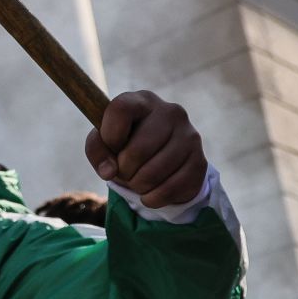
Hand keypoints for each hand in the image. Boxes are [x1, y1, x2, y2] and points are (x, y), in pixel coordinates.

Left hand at [84, 91, 207, 207]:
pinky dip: (153, 198)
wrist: (159, 159)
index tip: (112, 146)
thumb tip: (109, 170)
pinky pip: (170, 189)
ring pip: (154, 173)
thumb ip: (97, 149)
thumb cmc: (126, 145)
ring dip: (138, 186)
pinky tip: (150, 192)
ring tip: (137, 181)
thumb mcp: (104, 143)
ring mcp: (189, 136)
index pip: (121, 109)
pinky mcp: (200, 161)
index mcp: (143, 100)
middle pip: (138, 150)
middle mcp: (170, 112)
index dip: (109, 135)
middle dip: (124, 169)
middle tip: (125, 171)